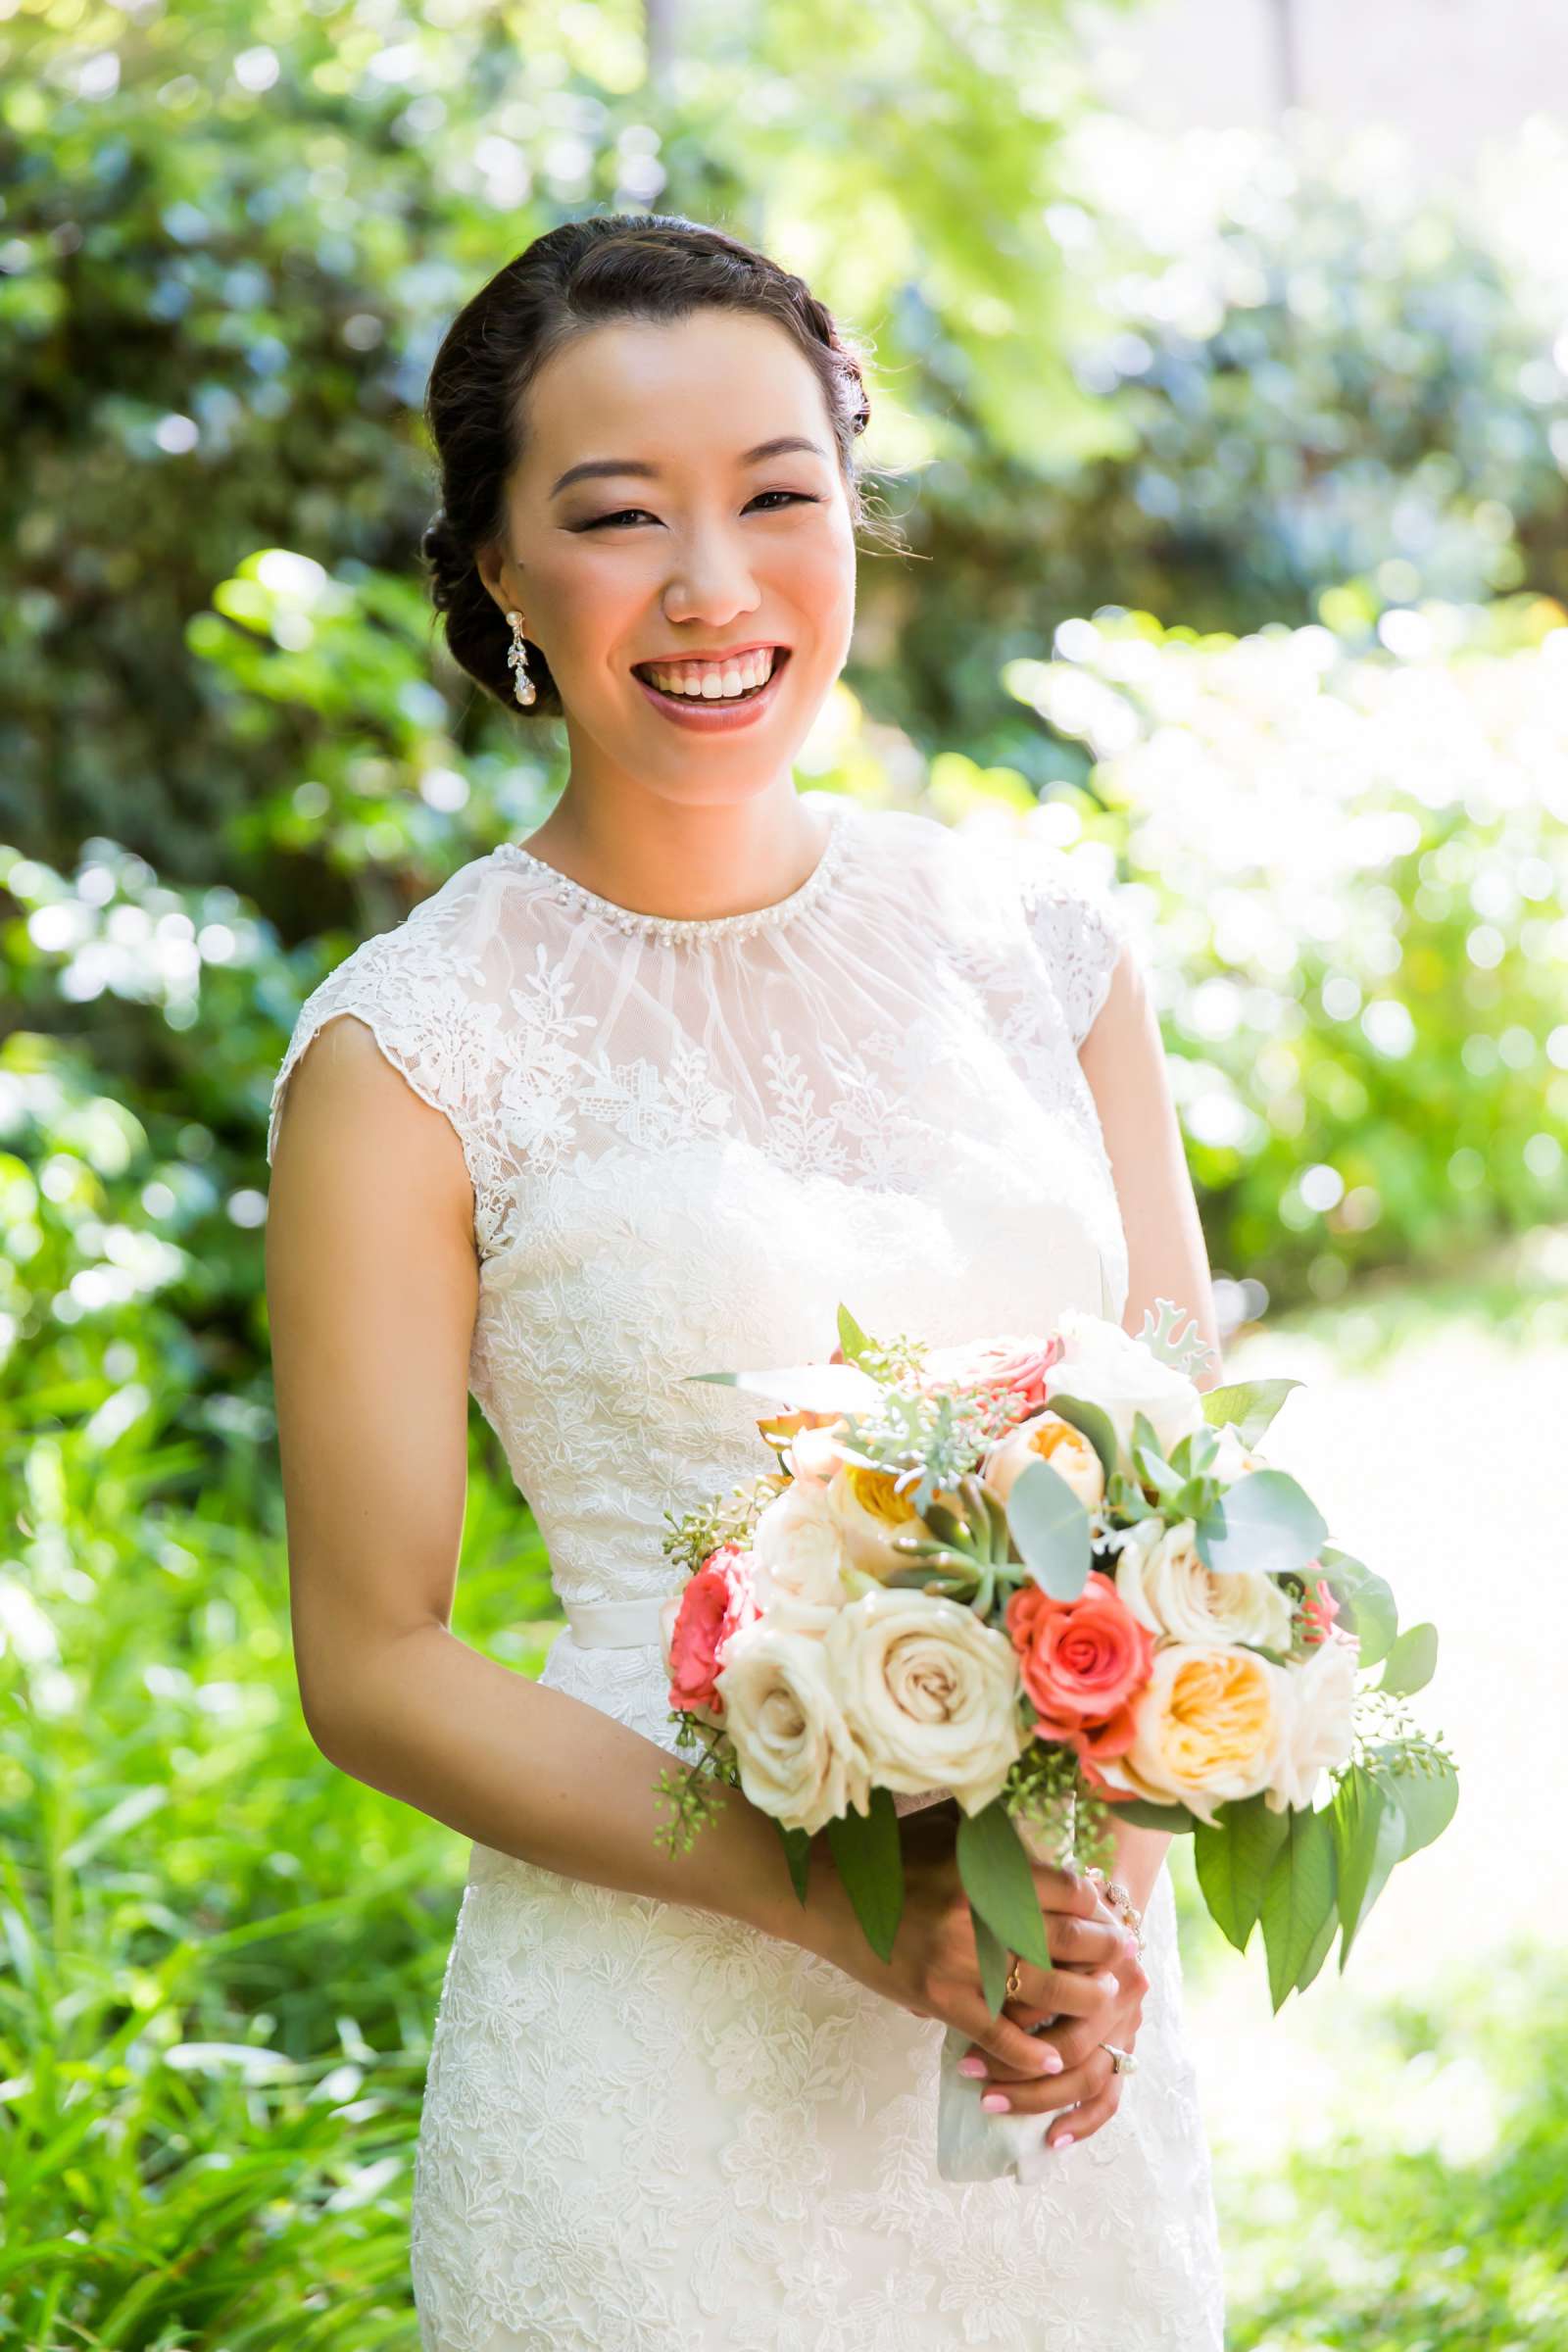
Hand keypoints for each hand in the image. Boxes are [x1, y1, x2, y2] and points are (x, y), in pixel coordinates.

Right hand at [804, 1804, 1116, 2086]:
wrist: (826, 1894)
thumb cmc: (889, 1856)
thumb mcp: (947, 1828)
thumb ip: (997, 1838)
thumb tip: (1049, 1848)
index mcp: (984, 1867)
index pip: (1065, 1890)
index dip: (1095, 1904)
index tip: (1108, 1911)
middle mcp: (977, 1914)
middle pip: (1065, 1940)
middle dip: (1105, 1951)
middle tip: (1127, 1955)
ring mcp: (957, 1961)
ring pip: (1042, 1989)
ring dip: (1082, 1998)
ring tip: (1104, 1999)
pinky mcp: (937, 1998)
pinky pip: (996, 2033)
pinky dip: (1028, 2051)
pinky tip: (1052, 2057)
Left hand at [958, 1880, 1147, 2149]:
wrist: (1103, 1913)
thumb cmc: (1047, 1914)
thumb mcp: (1019, 1915)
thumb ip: (988, 1947)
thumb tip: (921, 2004)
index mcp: (1095, 1949)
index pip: (1051, 1996)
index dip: (1005, 2023)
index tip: (961, 2044)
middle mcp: (1119, 1985)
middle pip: (1069, 2038)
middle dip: (1016, 2064)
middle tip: (971, 2073)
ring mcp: (1128, 2019)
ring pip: (1086, 2071)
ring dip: (1037, 2094)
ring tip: (990, 2103)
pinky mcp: (1129, 2046)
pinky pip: (1110, 2094)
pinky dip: (1083, 2120)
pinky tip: (1052, 2138)